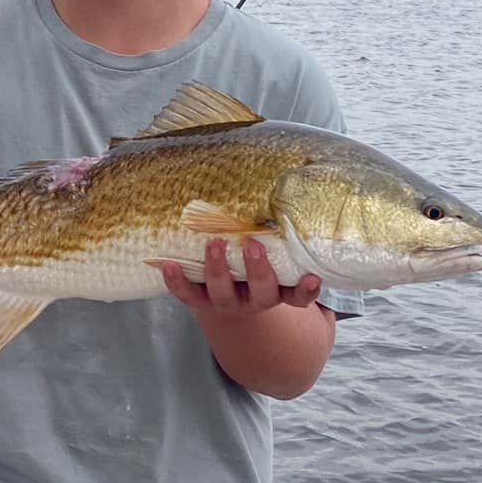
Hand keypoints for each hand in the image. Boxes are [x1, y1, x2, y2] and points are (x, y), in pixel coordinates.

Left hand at [159, 237, 321, 318]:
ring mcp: (227, 302)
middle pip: (262, 292)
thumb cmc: (255, 263)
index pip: (299, 295)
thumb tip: (288, 180)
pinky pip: (187, 295)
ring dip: (218, 269)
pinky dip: (177, 281)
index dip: (307, 290)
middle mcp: (255, 299)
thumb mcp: (272, 252)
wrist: (228, 295)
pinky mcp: (200, 301)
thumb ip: (279, 232)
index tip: (313, 277)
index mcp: (278, 290)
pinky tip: (168, 264)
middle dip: (258, 270)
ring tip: (214, 244)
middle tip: (253, 245)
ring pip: (223, 293)